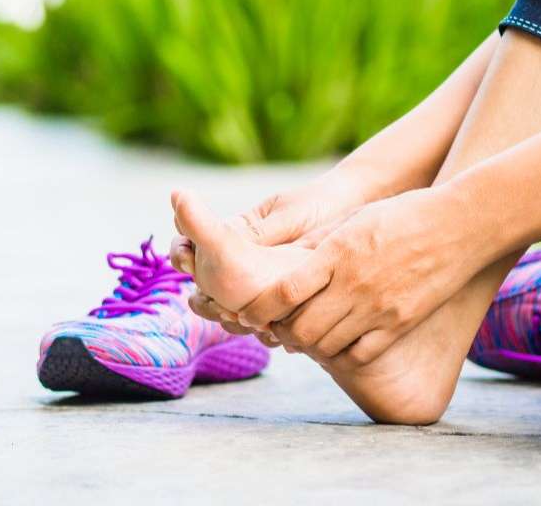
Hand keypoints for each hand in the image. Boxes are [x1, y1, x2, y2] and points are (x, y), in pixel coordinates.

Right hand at [169, 189, 319, 346]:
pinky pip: (268, 326)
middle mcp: (241, 263)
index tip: (190, 262)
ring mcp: (262, 288)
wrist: (356, 212)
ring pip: (233, 315)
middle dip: (208, 302)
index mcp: (233, 234)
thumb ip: (257, 233)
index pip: (191, 248)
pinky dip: (270, 334)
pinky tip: (280, 336)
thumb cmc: (319, 205)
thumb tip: (221, 241)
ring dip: (236, 322)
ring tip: (252, 323)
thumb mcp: (288, 217)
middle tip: (225, 307)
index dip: (184, 257)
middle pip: (206, 290)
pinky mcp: (285, 306)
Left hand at [237, 185, 495, 365]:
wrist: (460, 225)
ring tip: (305, 337)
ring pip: (326, 345)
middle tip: (277, 328)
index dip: (260, 309)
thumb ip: (319, 243)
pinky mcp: (399, 324)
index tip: (249, 313)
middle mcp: (354, 285)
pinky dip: (341, 355)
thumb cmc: (403, 215)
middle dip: (282, 332)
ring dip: (309, 345)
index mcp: (337, 254)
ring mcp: (378, 309)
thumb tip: (283, 262)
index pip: (284, 292)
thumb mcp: (353, 219)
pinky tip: (338, 343)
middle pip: (300, 328)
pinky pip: (359, 355)